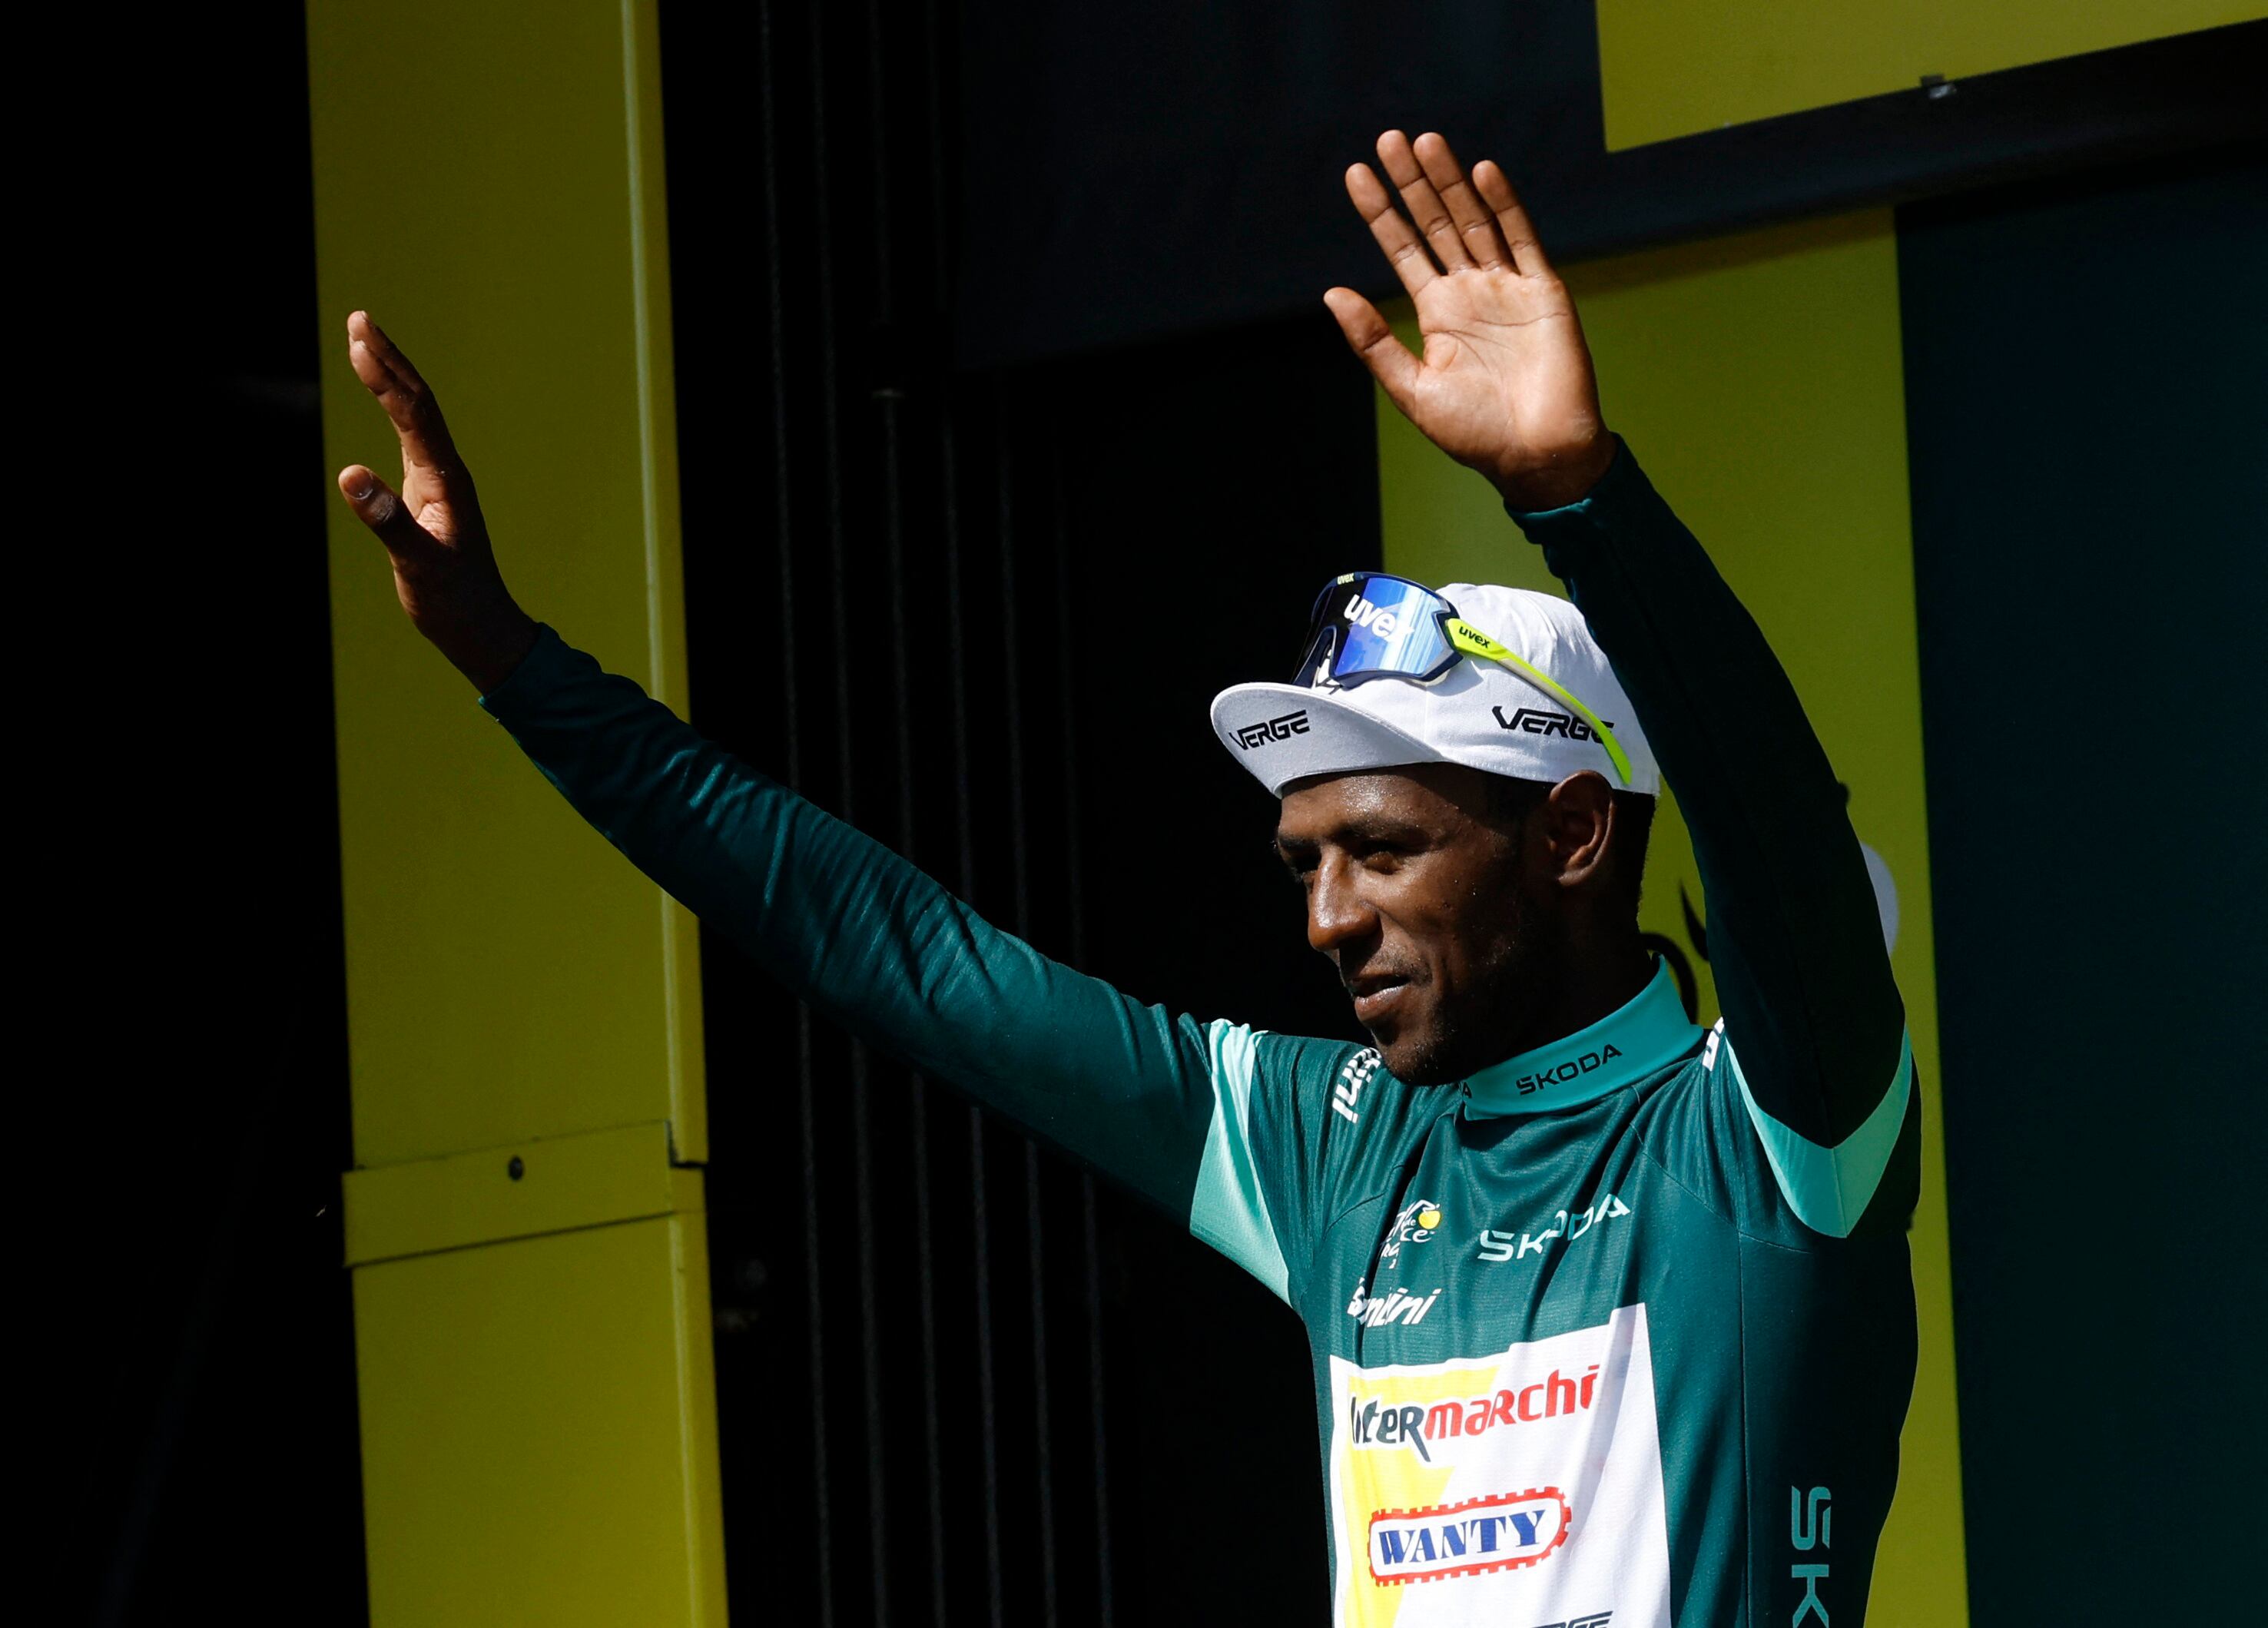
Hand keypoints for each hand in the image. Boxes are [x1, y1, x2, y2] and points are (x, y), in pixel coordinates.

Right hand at [336, 312, 536, 691]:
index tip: (359, 338)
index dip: (386, 374)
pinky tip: (386, 399)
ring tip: (364, 343)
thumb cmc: (452, 600)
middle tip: (359, 319)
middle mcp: (446, 472)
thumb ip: (388, 522)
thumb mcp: (418, 564)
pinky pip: (413, 436)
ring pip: (417, 415)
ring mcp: (440, 481)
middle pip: (419, 402)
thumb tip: (351, 477)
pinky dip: (395, 407)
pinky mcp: (431, 494)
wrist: (481, 626)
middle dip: (389, 359)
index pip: (414, 413)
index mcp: (445, 480)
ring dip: (392, 377)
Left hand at [1325, 132, 1615, 511]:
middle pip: (1436, 223)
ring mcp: (1507, 286)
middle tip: (1388, 138)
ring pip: (1473, 221)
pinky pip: (1521, 238)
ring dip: (1450, 182)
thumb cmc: (1475, 432)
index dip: (1381, 212)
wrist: (1537, 455)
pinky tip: (1481, 173)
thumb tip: (1331, 292)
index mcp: (1437, 312)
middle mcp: (1470, 291)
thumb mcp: (1412, 388)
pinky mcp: (1542, 290)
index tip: (1355, 174)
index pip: (1402, 249)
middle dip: (1413, 182)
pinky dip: (1502, 205)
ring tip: (1425, 141)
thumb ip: (1374, 341)